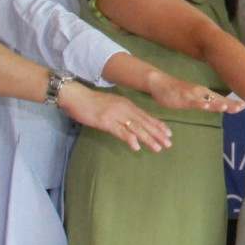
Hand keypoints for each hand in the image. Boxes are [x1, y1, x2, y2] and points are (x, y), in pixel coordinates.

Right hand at [57, 81, 171, 151]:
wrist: (76, 96)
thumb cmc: (92, 102)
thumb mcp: (112, 105)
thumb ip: (123, 112)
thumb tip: (132, 122)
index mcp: (127, 105)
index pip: (146, 116)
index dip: (158, 125)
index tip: (169, 133)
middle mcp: (125, 109)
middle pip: (145, 123)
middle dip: (158, 134)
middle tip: (169, 144)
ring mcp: (116, 115)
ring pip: (136, 128)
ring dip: (148, 139)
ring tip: (158, 148)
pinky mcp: (105, 121)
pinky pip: (119, 131)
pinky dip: (129, 139)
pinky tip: (136, 147)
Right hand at [140, 69, 244, 113]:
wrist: (159, 82)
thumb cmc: (178, 92)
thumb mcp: (195, 98)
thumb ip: (206, 102)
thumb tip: (219, 106)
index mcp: (205, 94)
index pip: (222, 99)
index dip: (233, 103)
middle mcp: (201, 93)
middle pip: (218, 100)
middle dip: (230, 104)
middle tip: (243, 108)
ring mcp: (192, 95)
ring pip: (206, 100)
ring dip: (216, 103)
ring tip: (226, 107)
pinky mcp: (182, 97)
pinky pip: (191, 101)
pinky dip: (199, 103)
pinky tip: (205, 106)